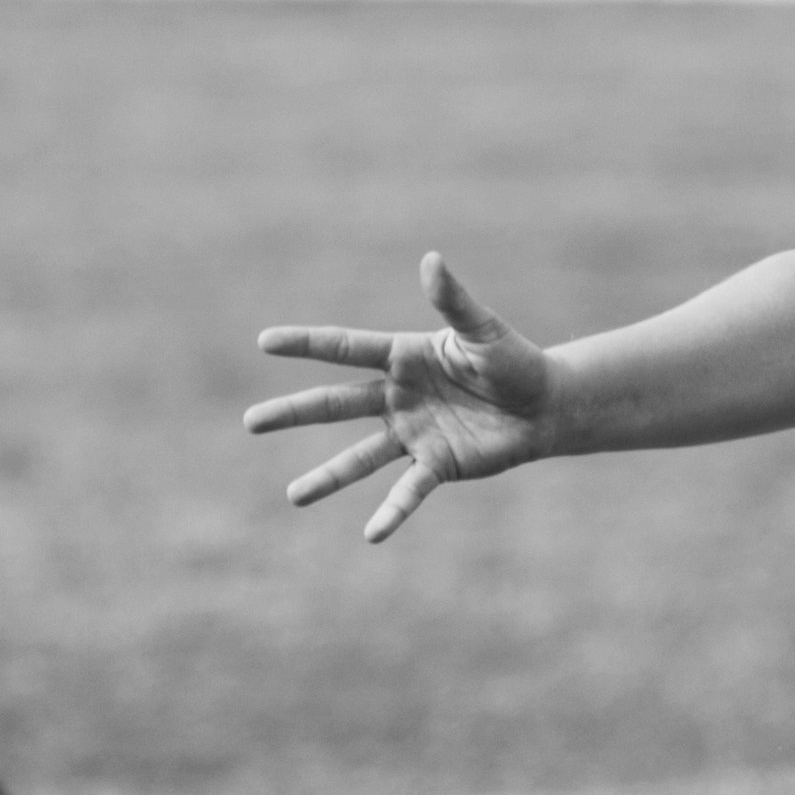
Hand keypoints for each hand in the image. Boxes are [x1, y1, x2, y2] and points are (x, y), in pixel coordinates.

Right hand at [245, 254, 563, 543]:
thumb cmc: (512, 360)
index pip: (346, 348)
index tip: (265, 341)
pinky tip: (372, 534)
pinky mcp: (437, 465)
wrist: (543, 405)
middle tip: (251, 421)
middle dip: (294, 412)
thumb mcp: (482, 330)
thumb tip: (430, 260)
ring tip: (294, 496)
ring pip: (360, 459)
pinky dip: (392, 513)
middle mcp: (397, 398)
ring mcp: (412, 435)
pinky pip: (409, 492)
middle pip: (336, 404)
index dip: (306, 343)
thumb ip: (453, 301)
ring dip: (327, 478)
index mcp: (403, 357)